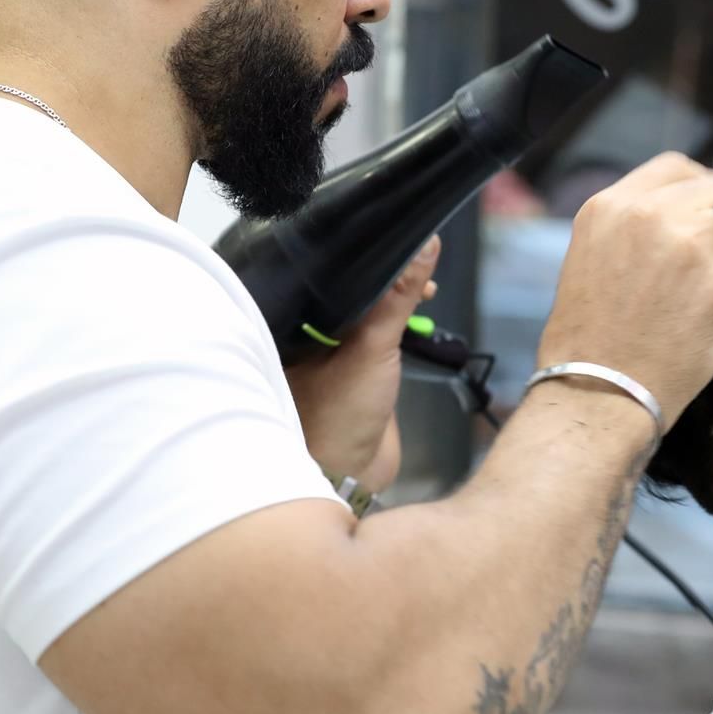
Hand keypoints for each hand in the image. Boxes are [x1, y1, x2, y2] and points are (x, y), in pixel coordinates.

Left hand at [287, 235, 442, 491]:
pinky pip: (375, 332)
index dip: (355, 249)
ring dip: (393, 298)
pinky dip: (396, 320)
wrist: (349, 478)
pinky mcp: (352, 370)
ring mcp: (327, 351)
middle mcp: (302, 332)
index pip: (319, 269)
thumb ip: (397, 296)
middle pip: (344, 287)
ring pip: (362, 308)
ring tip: (423, 288)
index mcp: (288, 322)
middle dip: (381, 272)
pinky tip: (416, 314)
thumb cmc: (340, 416)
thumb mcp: (372, 347)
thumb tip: (424, 244)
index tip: (390, 235)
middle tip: (416, 261)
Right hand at [538, 152, 712, 423]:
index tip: (706, 209)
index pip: (678, 167)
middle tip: (700, 267)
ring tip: (690, 303)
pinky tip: (693, 335)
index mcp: (613, 206)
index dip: (699, 187)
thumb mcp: (598, 256)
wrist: (595, 394)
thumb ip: (648, 222)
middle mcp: (653, 217)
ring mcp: (693, 250)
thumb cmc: (590, 336)